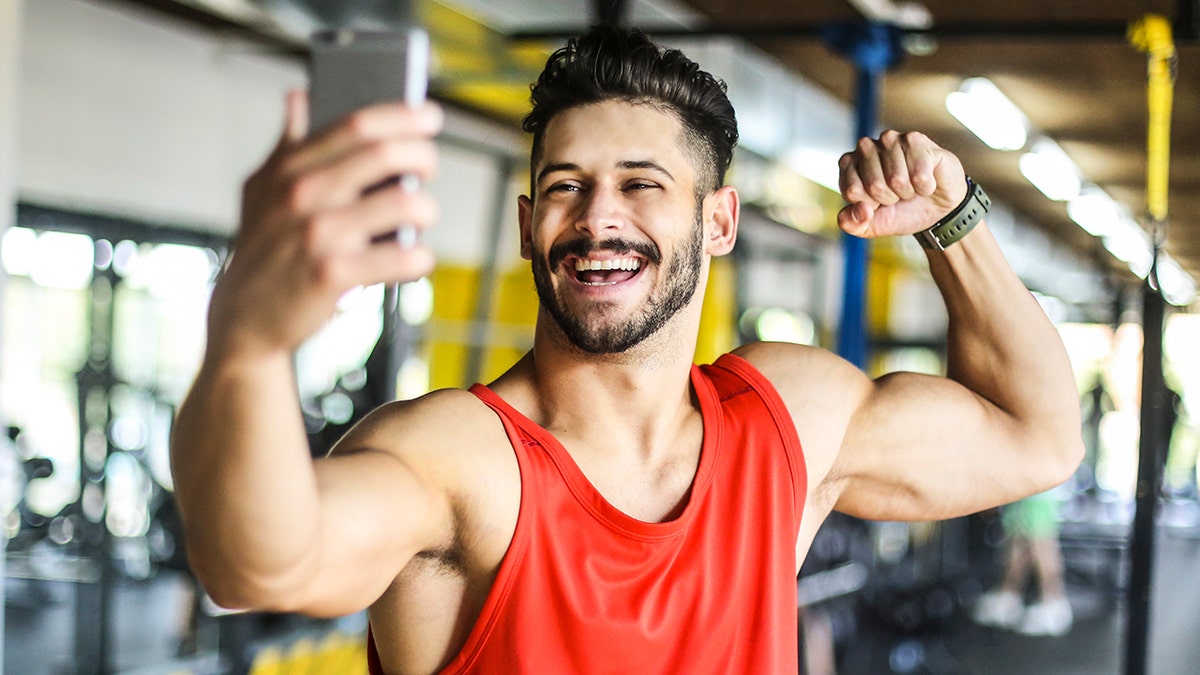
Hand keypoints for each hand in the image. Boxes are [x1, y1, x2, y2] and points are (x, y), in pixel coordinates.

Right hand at [208, 90, 442, 357]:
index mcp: (290, 168)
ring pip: (404, 205)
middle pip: (385, 155)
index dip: (401, 115)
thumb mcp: (262, 190)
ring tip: (423, 216)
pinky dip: (420, 258)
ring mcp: (318, 235)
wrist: (243, 318)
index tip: (430, 116)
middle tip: (429, 166)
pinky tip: (417, 258)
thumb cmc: (264, 248)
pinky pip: (401, 259)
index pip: (356, 124)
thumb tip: (297, 97)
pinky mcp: (332, 275)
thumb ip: (286, 144)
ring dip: (427, 209)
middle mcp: (302, 194)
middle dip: (423, 157)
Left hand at [836, 131, 967, 238]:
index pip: (852, 191)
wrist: (936, 209)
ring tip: (911, 185)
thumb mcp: (871, 226)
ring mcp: (891, 140)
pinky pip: (919, 175)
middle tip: (897, 194)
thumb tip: (862, 209)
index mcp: (848, 164)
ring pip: (896, 179)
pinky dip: (925, 187)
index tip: (878, 201)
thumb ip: (853, 224)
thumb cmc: (901, 210)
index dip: (869, 204)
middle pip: (874, 185)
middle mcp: (866, 147)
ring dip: (908, 191)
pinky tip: (926, 179)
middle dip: (889, 198)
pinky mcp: (917, 140)